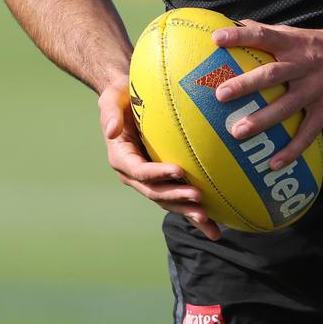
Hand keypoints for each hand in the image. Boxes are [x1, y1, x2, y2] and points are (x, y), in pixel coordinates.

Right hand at [98, 79, 220, 240]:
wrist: (127, 101)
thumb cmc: (120, 96)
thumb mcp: (111, 99)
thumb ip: (109, 112)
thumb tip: (112, 130)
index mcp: (121, 158)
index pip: (140, 170)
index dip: (157, 173)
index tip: (178, 170)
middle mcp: (134, 174)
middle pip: (155, 192)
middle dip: (176, 197)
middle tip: (198, 198)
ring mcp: (149, 180)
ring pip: (168, 201)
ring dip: (186, 212)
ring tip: (207, 219)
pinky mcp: (163, 180)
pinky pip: (178, 198)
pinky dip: (193, 214)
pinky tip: (213, 227)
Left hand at [211, 20, 322, 167]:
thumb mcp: (301, 34)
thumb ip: (271, 32)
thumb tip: (239, 24)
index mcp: (294, 44)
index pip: (263, 35)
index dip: (239, 36)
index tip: (216, 39)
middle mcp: (304, 65)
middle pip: (271, 75)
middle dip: (245, 85)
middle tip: (220, 95)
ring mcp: (316, 89)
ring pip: (286, 106)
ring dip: (261, 120)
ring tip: (238, 132)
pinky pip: (308, 133)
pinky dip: (292, 149)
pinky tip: (273, 163)